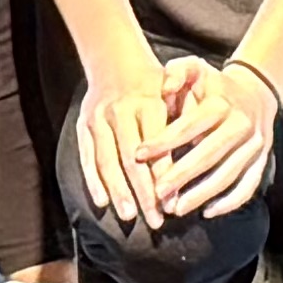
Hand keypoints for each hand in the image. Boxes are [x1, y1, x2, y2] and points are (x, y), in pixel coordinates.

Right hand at [73, 55, 208, 232]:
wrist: (116, 61)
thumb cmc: (156, 85)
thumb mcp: (178, 91)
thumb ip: (188, 120)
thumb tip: (197, 158)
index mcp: (148, 103)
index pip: (157, 148)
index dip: (164, 178)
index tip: (172, 204)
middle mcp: (121, 110)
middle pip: (131, 159)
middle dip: (143, 193)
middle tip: (155, 221)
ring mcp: (99, 118)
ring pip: (107, 160)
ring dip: (118, 191)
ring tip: (129, 216)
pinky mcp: (84, 125)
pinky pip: (87, 156)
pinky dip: (93, 180)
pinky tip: (102, 202)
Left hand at [138, 55, 280, 222]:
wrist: (255, 94)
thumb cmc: (212, 85)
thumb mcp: (194, 68)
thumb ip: (176, 72)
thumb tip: (164, 88)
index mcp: (222, 103)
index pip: (190, 125)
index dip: (164, 141)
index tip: (139, 155)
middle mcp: (241, 125)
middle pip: (209, 155)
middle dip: (181, 176)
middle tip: (156, 193)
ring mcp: (255, 145)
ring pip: (228, 175)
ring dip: (201, 194)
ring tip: (176, 209)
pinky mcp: (262, 160)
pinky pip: (248, 186)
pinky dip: (229, 202)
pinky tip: (207, 211)